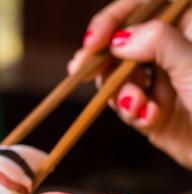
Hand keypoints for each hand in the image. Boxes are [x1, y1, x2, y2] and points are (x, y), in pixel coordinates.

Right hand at [69, 0, 191, 167]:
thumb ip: (157, 42)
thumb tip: (118, 39)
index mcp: (187, 27)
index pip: (142, 8)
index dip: (112, 20)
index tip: (94, 40)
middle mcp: (171, 51)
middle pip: (121, 44)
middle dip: (103, 60)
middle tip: (79, 70)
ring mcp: (161, 81)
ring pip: (117, 77)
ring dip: (120, 92)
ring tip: (137, 106)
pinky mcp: (152, 111)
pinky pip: (126, 106)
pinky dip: (133, 112)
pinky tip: (149, 117)